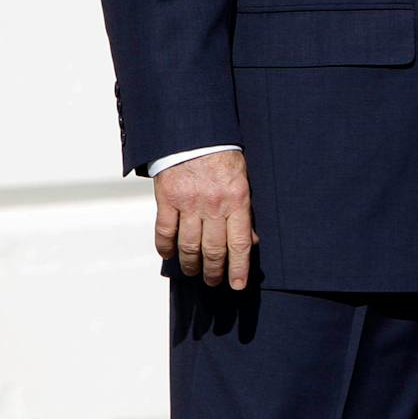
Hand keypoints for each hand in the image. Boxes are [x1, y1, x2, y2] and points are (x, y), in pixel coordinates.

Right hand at [154, 151, 256, 288]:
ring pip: (188, 245)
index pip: (240, 243)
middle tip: (214, 282)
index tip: (238, 285)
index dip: (239, 268)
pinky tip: (168, 255)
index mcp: (238, 200)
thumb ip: (247, 211)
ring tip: (193, 273)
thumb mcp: (245, 180)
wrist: (195, 133)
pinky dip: (165, 247)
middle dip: (214, 271)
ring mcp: (188, 203)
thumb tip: (252, 240)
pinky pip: (164, 230)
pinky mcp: (167, 198)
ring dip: (190, 264)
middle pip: (214, 249)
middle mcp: (213, 205)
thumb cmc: (224, 156)